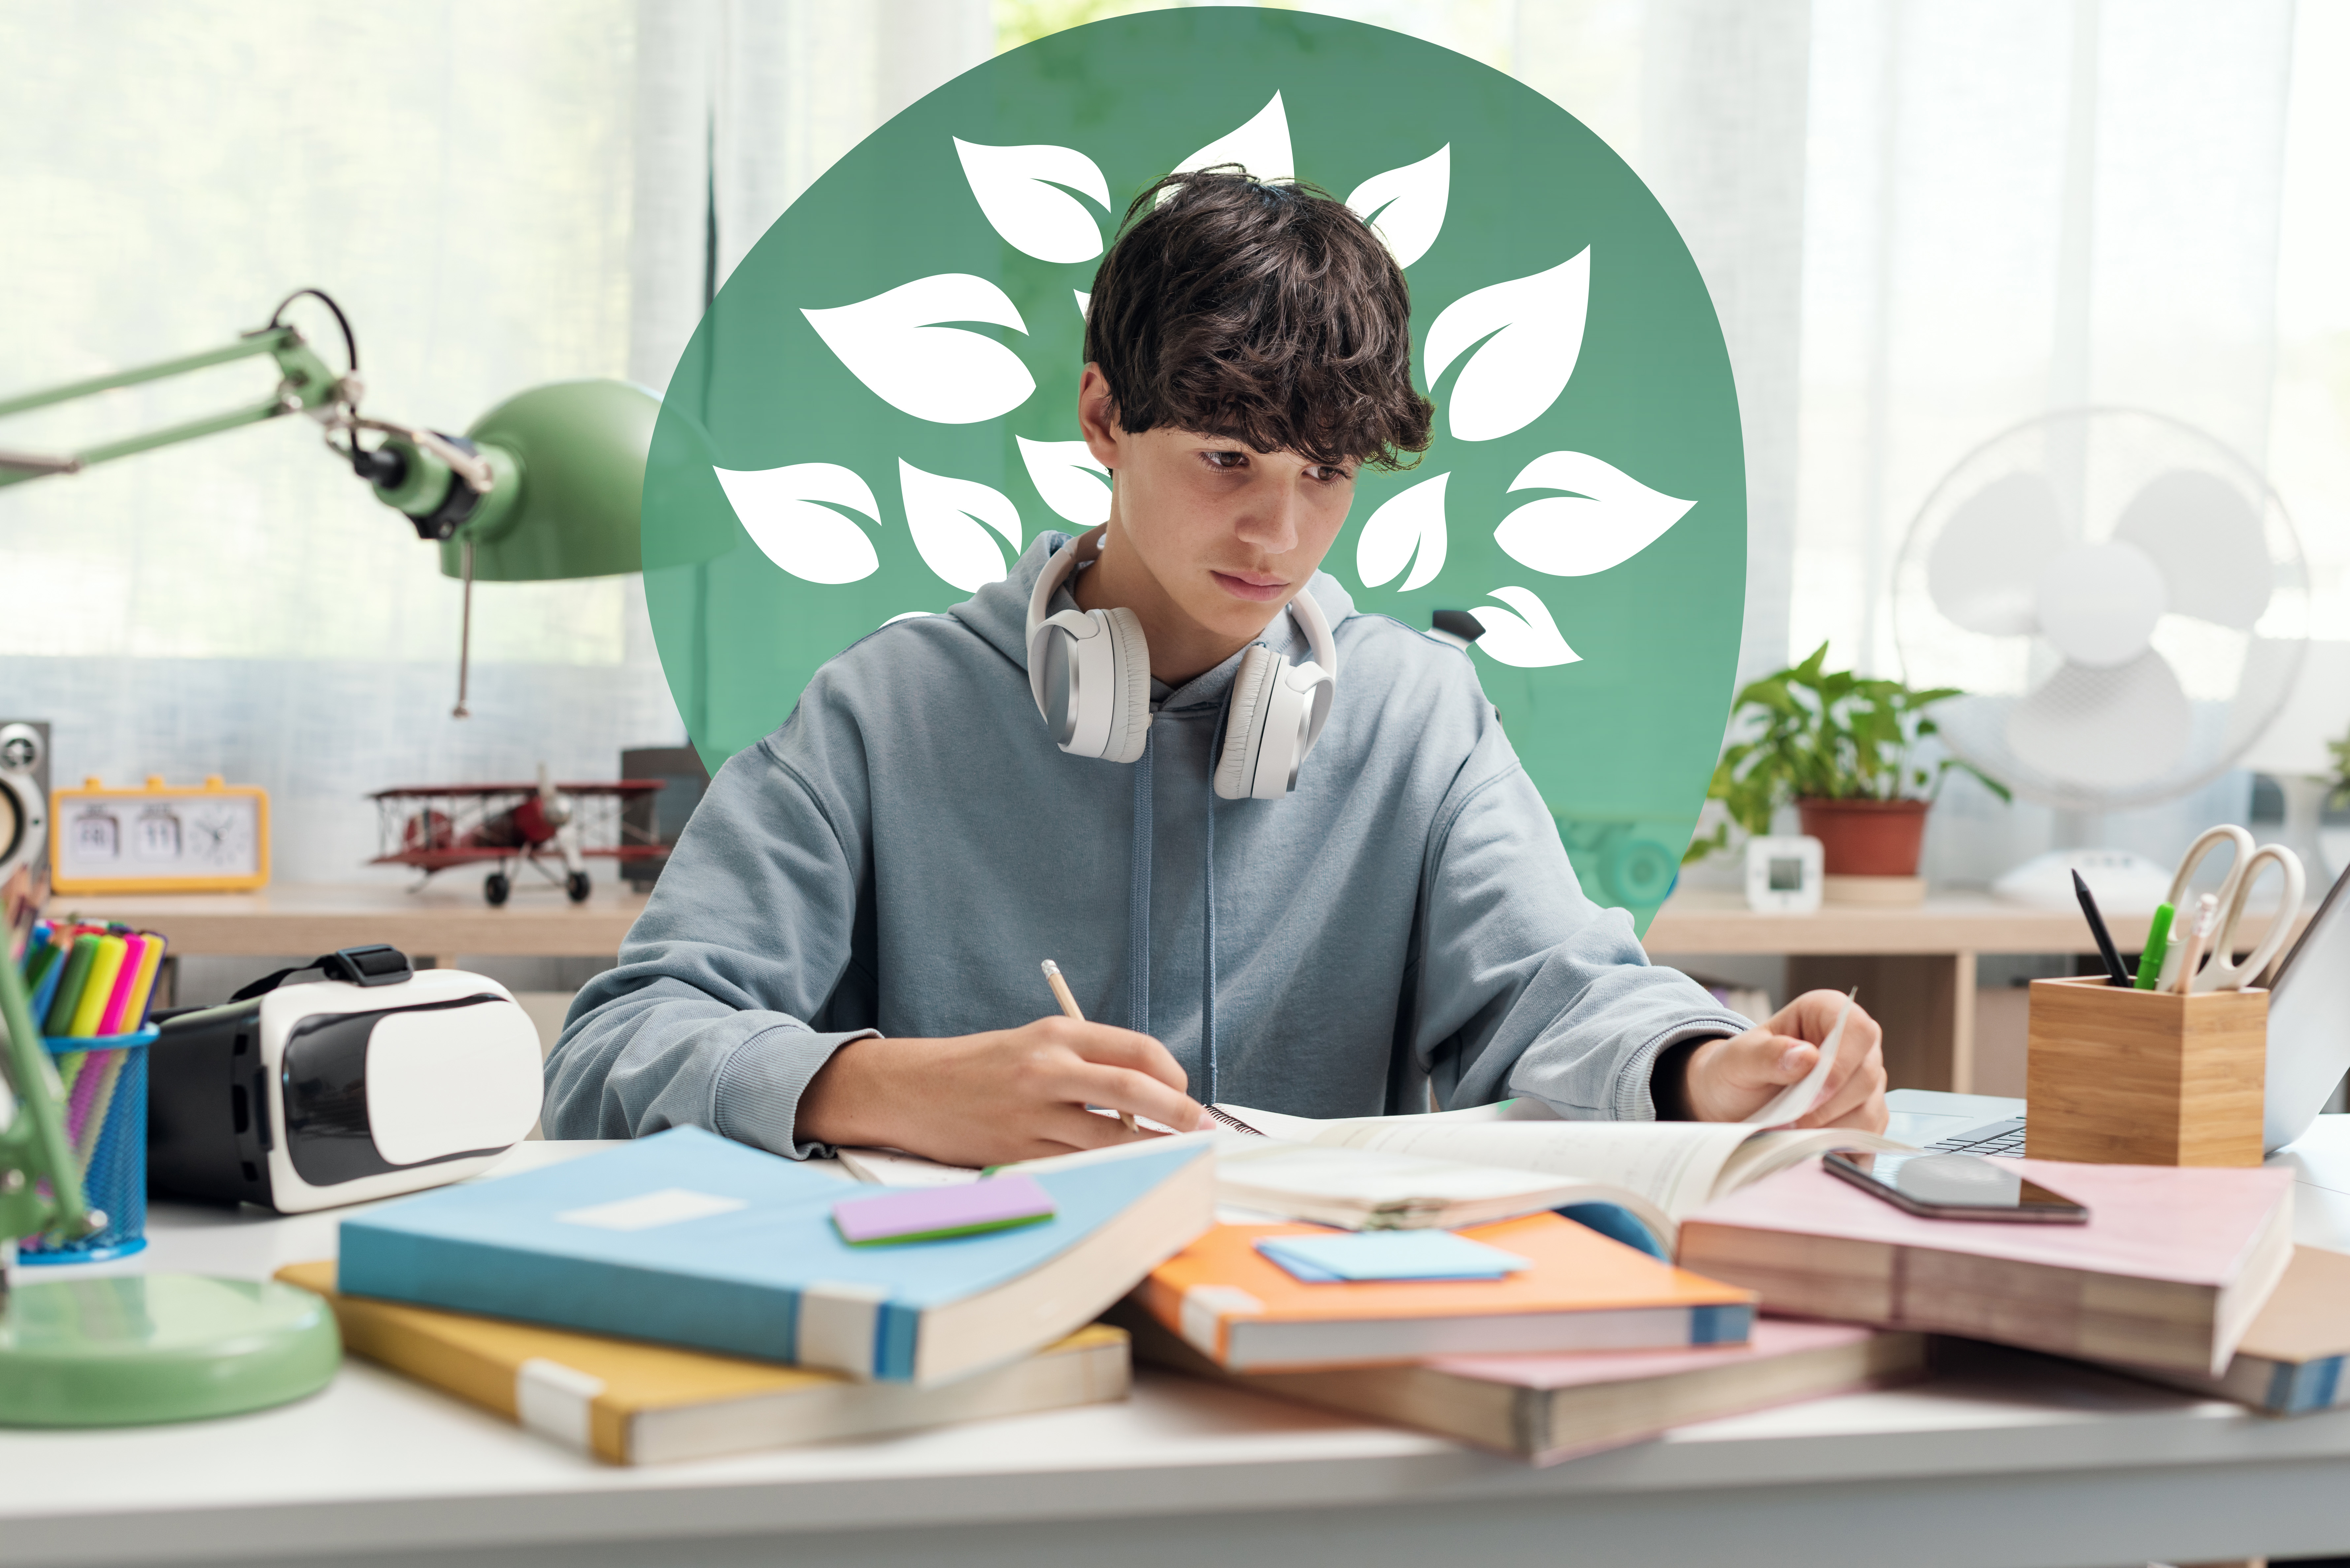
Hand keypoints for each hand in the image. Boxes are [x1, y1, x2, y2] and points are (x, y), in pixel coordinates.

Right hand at [795, 1017, 1205, 1166]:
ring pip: (1111, 1139)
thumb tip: (1150, 1091)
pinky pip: (1077, 1164)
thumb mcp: (1036, 1043)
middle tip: (1203, 1129)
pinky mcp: (1018, 1152)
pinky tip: (1124, 1171)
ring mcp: (1032, 1114)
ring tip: (1175, 1156)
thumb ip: (1089, 1060)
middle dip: (1180, 1114)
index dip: (1173, 1075)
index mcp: (1057, 1034)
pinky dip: (1107, 1169)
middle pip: (1135, 1091)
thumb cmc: (983, 1066)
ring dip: (1152, 1150)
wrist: (912, 1089)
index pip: (1136, 1050)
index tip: (1186, 1094)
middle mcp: (1047, 1070)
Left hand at [1674, 990, 1887, 1131]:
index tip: (1811, 1093)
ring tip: (1795, 1128)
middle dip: (1831, 1104)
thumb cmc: (1738, 1072)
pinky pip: (1868, 1133)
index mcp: (1825, 1012)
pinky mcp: (1865, 1112)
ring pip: (1870, 1108)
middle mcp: (1853, 1043)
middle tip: (1794, 1119)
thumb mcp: (1738, 1060)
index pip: (1857, 1029)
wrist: (1734, 1102)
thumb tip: (1807, 1056)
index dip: (1841, 1062)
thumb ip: (1766, 1055)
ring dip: (1833, 1127)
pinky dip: (1840, 1143)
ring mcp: (1863, 1079)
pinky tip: (1811, 1140)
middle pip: (1868, 1073)